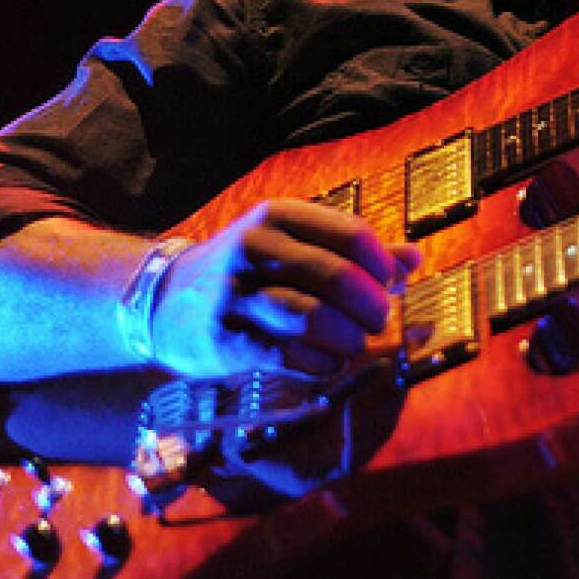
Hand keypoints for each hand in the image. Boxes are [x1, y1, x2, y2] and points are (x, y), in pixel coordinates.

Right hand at [147, 199, 420, 378]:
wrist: (164, 300)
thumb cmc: (249, 270)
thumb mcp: (295, 243)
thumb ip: (354, 251)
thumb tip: (414, 259)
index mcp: (278, 215)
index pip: (352, 235)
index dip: (382, 267)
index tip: (390, 286)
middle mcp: (254, 247)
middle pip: (337, 278)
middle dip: (371, 306)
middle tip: (377, 321)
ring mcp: (235, 294)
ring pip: (313, 317)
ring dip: (347, 338)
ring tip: (352, 343)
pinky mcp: (224, 340)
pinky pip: (289, 355)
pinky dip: (320, 363)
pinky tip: (326, 361)